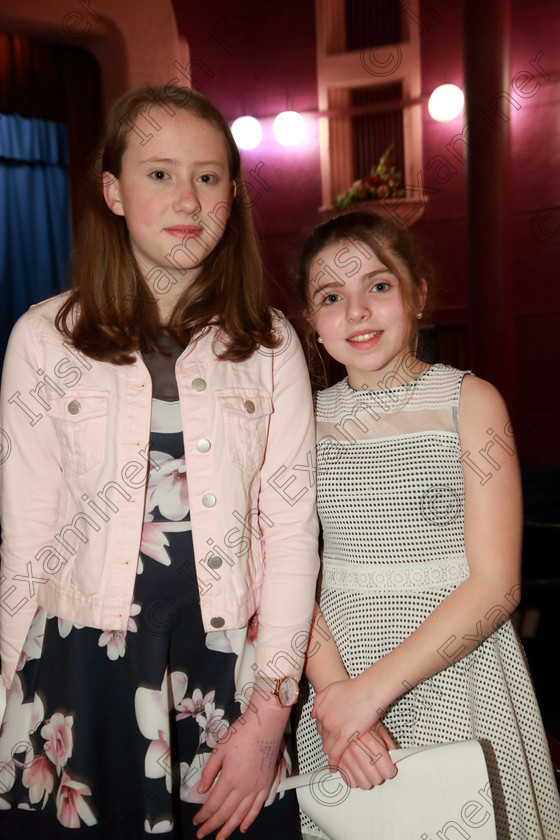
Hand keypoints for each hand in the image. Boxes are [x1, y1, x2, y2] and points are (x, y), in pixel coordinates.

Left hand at [193, 703, 287, 839]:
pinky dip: (249, 820)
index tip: (196, 821)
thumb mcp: (219, 750)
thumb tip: (201, 789)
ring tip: (220, 838)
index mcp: (229, 779)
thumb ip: (208, 772)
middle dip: (212, 826)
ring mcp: (256, 788)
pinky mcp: (265, 785)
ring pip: (240, 815)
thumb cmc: (242, 733)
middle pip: (225, 813)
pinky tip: (243, 827)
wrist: (264, 725)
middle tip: (202, 834)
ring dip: (229, 828)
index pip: (213, 804)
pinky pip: (257, 808)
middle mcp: (243, 788)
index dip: (203, 816)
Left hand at [312, 675, 391, 770]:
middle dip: (327, 743)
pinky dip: (334, 763)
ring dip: (330, 754)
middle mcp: (324, 720)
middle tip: (332, 748)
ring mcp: (334, 729)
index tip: (327, 736)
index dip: (324, 732)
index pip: (319, 725)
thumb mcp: (331, 689)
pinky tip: (334, 768)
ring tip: (333, 759)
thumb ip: (320, 700)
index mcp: (321, 709)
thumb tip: (313, 714)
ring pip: (327, 747)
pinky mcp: (345, 737)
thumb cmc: (354, 688)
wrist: (368, 691)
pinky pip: (335, 754)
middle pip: (323, 737)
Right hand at [336, 723, 396, 788]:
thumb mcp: (379, 728)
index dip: (390, 769)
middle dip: (379, 775)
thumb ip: (389, 744)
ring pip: (364, 784)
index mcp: (370, 742)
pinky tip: (356, 768)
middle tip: (378, 767)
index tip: (388, 766)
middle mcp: (357, 751)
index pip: (387, 771)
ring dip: (367, 778)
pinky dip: (354, 778)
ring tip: (367, 768)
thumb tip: (395, 760)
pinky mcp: (337, 762)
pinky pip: (350, 782)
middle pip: (376, 780)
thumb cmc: (362, 720)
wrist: (340, 714)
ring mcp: (345, 758)